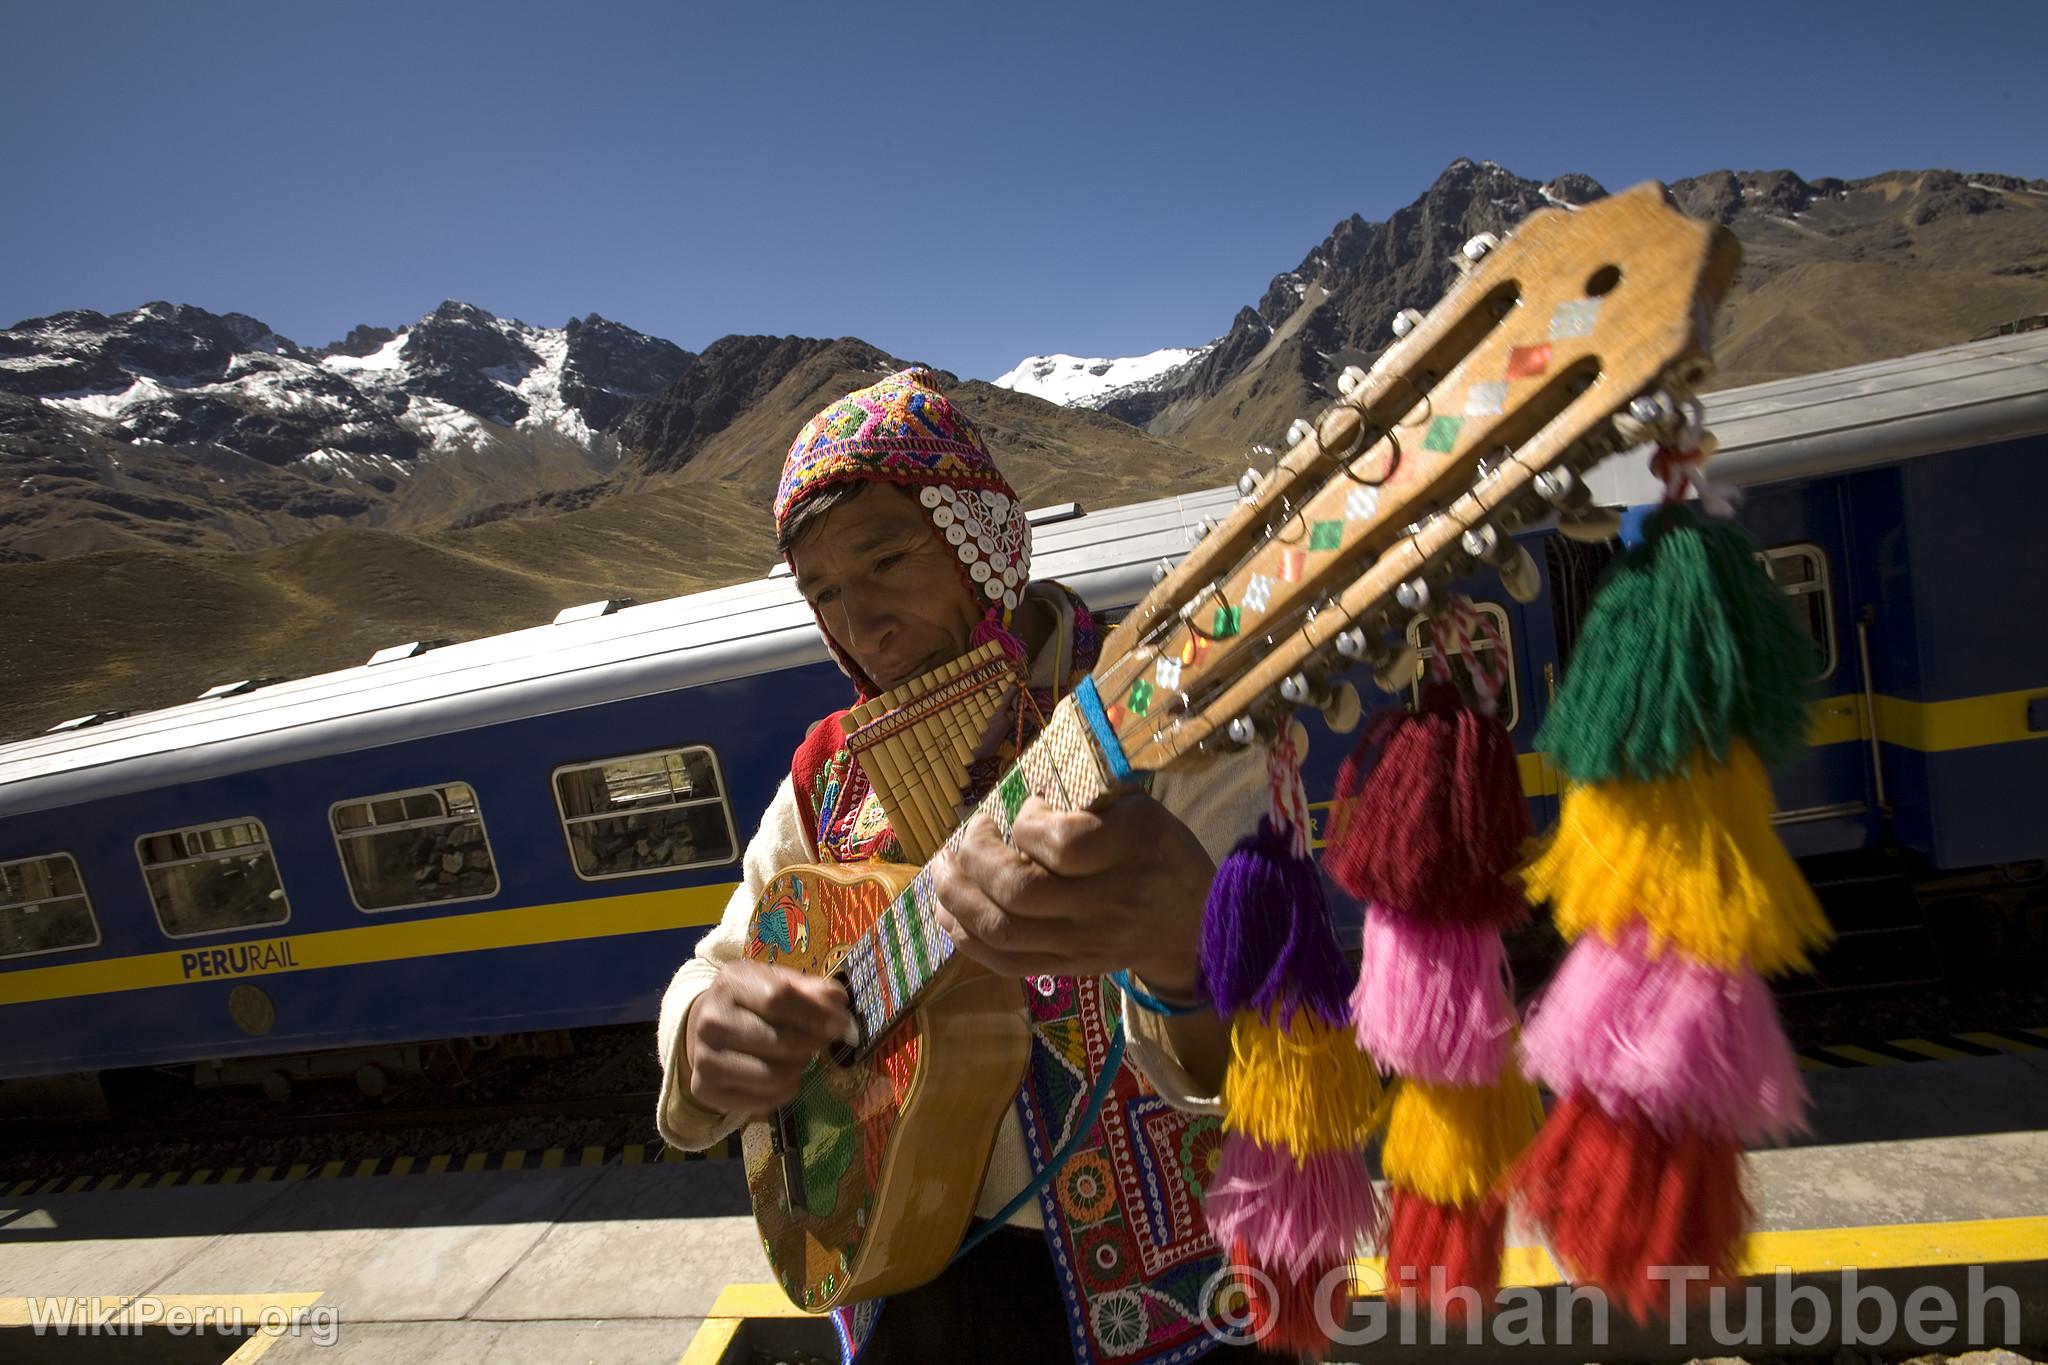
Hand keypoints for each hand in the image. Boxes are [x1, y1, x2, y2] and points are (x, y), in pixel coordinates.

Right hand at [683, 959, 850, 1114]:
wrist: (706, 1028)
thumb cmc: (751, 1003)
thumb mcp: (776, 982)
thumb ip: (809, 989)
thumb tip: (838, 1000)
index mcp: (731, 983)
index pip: (778, 998)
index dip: (815, 1013)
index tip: (841, 1024)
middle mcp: (711, 1020)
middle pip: (779, 1040)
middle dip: (811, 1044)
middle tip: (821, 1043)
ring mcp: (705, 1057)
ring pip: (773, 1075)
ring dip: (799, 1069)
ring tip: (800, 1059)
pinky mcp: (706, 1089)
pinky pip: (763, 1100)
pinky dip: (785, 1092)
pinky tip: (786, 1077)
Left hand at [930, 792, 1214, 997]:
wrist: (1194, 925)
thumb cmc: (1160, 853)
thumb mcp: (1141, 809)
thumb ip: (1086, 802)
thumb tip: (1022, 807)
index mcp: (1130, 849)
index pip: (1062, 844)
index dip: (1028, 823)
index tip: (1028, 807)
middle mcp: (1105, 904)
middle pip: (1019, 892)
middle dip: (975, 858)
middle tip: (970, 833)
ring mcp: (1083, 944)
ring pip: (1002, 931)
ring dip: (956, 897)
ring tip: (942, 869)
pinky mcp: (1067, 968)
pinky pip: (1004, 962)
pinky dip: (965, 936)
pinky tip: (948, 911)